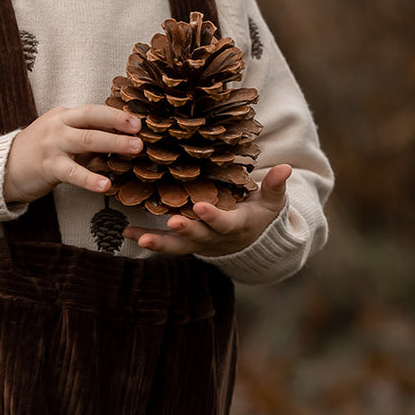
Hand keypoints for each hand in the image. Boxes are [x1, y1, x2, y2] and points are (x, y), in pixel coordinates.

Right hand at [4, 105, 143, 202]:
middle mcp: (59, 126)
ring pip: (86, 141)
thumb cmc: (39, 151)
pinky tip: (105, 185)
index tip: (138, 120)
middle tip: (141, 133)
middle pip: (92, 120)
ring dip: (113, 143)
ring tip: (134, 150)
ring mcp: (52, 145)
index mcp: (64, 115)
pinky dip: (90, 178)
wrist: (3, 167)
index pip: (93, 110)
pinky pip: (72, 172)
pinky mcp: (47, 166)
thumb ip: (86, 135)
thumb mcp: (62, 135)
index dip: (116, 114)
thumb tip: (121, 137)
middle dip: (119, 125)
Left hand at [125, 164, 292, 257]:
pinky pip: (165, 244)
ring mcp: (199, 244)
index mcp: (236, 226)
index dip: (213, 217)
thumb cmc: (260, 216)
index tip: (200, 207)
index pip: (224, 223)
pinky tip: (128, 233)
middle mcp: (215, 239)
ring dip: (159, 243)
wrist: (251, 244)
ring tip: (140, 238)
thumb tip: (286, 167)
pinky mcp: (186, 244)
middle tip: (171, 222)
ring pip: (178, 246)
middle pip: (199, 237)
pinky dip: (147, 238)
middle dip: (185, 230)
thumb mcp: (272, 202)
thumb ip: (275, 186)